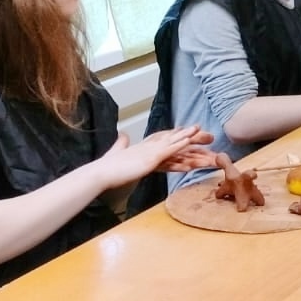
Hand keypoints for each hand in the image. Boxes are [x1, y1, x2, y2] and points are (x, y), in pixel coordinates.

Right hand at [92, 126, 209, 189]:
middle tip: (199, 128)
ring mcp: (149, 151)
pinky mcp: (150, 158)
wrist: (101, 173)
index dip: (174, 134)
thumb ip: (121, 144)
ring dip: (186, 136)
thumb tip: (122, 135)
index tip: (184, 129)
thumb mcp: (117, 152)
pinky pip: (168, 150)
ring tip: (199, 129)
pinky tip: (188, 141)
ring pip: (172, 142)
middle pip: (170, 138)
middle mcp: (147, 146)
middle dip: (184, 134)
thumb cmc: (108, 167)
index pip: (161, 138)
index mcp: (142, 146)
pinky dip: (179, 145)